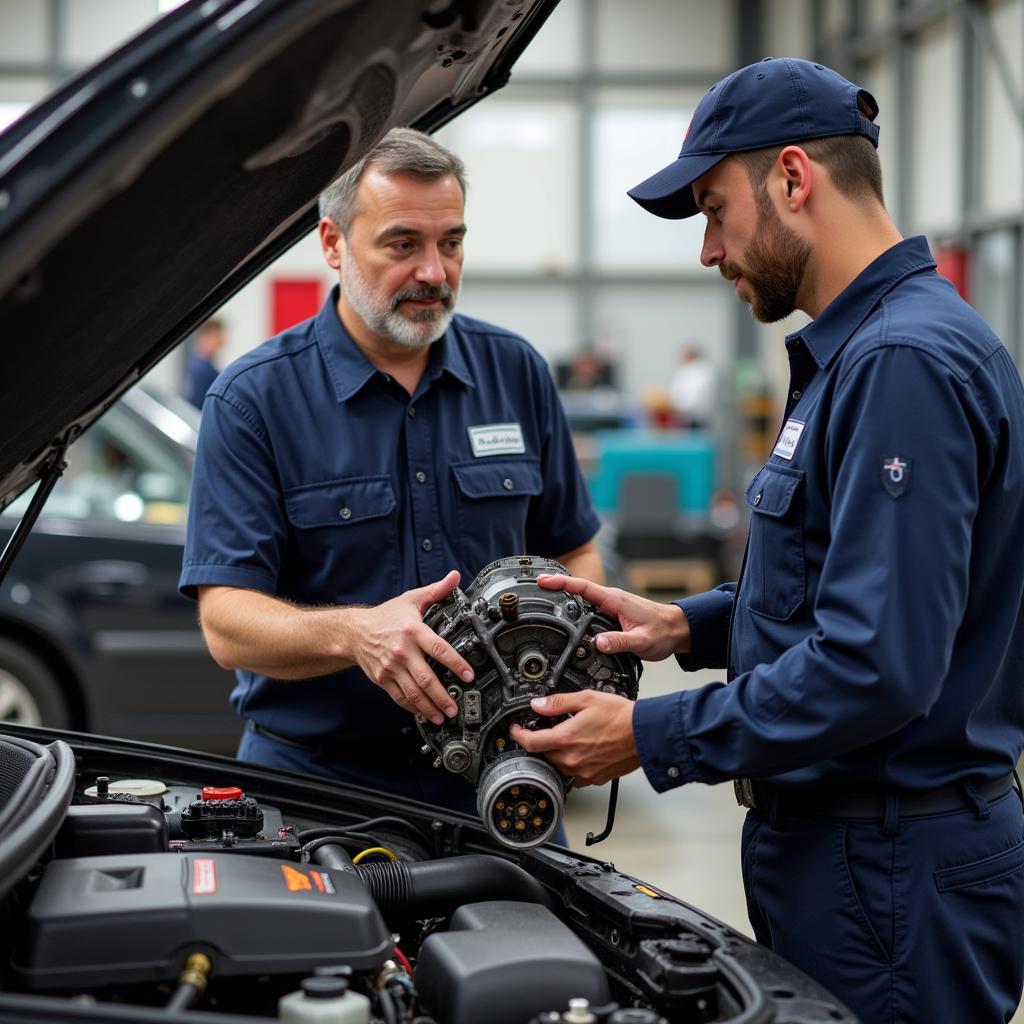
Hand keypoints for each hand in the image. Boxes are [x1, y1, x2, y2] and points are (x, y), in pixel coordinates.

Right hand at [342, 570, 472, 723]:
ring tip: (442, 715)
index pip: (439, 649)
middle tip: (455, 706)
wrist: (355, 631)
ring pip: (413, 692)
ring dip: (429, 706)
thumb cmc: (387, 616)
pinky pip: (399, 697)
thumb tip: (455, 577)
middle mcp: (402, 651)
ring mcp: (391, 668)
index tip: (468, 675)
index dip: (456, 664)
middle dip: (442, 695)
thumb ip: (436, 590)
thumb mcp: (412, 599)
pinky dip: (412, 708)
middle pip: (426, 678)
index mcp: (413, 631)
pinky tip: (422, 713)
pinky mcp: (383, 679)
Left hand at [509, 690, 638, 785]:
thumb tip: (538, 705)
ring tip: (570, 738)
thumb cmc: (621, 716)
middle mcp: (572, 759)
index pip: (531, 742)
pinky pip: (576, 776)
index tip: (516, 731)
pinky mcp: (596, 778)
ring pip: (559, 766)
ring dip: (558, 753)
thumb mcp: (586, 699)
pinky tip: (583, 752)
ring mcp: (584, 771)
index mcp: (566, 738)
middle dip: (542, 742)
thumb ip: (558, 703)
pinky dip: (574, 765)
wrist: (645, 734)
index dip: (519, 735)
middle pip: (544, 754)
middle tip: (550, 729)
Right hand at [537, 574, 689, 660]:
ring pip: (581, 599)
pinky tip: (565, 615)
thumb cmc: (663, 632)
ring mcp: (610, 606)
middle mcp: (610, 600)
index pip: (582, 587)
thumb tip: (598, 643)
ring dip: (563, 598)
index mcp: (614, 600)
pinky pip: (588, 608)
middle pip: (576, 590)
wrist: (677, 630)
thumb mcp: (641, 641)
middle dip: (554, 587)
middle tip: (532, 590)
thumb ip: (619, 642)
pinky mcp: (612, 614)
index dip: (560, 583)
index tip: (541, 581)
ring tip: (541, 600)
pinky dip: (574, 608)